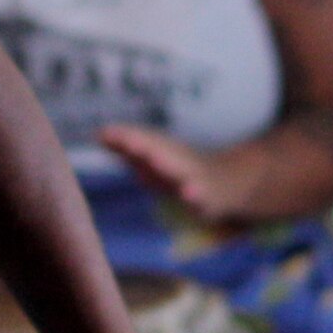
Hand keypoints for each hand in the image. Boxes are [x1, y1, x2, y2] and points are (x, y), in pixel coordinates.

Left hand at [96, 126, 273, 228]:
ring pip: (181, 172)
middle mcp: (179, 161)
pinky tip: (189, 193)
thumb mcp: (156, 158)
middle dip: (143, 146)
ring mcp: (196, 178)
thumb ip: (130, 149)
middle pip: (159, 151)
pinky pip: (202, 197)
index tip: (104, 134)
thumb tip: (99, 134)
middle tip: (127, 141)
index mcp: (164, 151)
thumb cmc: (184, 170)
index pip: (141, 141)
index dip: (125, 137)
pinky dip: (196, 194)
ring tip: (153, 160)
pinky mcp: (210, 198)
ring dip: (168, 165)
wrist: (233, 183)